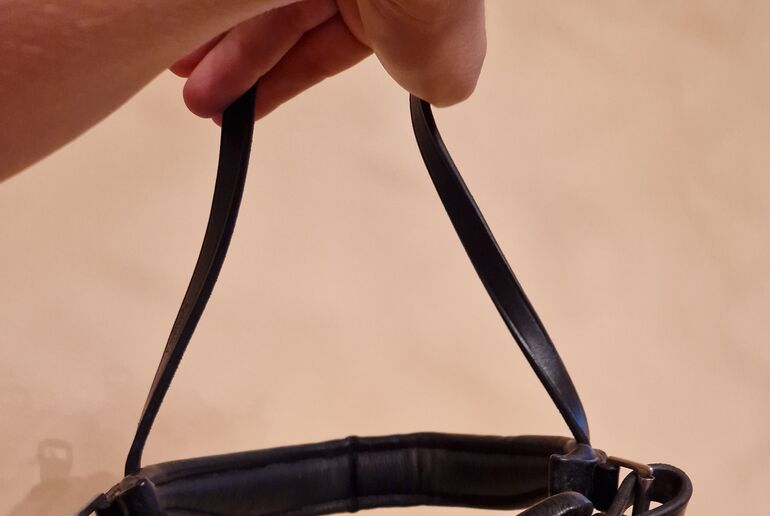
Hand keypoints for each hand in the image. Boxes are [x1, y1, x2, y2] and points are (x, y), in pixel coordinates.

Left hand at [171, 0, 485, 120]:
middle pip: (275, 21)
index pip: (318, 48)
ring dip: (214, 42)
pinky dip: (207, 10)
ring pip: (251, 1)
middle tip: (199, 99)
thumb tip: (438, 85)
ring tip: (185, 75)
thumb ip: (438, 76)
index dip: (276, 83)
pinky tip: (186, 30)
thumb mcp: (447, 62)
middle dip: (234, 67)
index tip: (239, 114)